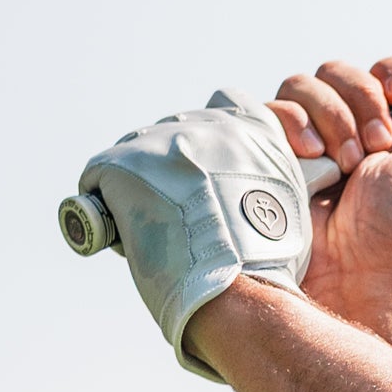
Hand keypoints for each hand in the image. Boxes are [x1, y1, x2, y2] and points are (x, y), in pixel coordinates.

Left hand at [78, 89, 311, 379]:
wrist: (237, 287)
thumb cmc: (269, 266)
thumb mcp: (292, 205)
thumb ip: (268, 178)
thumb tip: (246, 188)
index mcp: (253, 127)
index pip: (225, 103)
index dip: (211, 140)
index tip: (210, 174)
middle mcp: (205, 122)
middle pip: (173, 134)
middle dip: (172, 171)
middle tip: (184, 218)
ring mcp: (159, 139)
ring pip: (135, 157)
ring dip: (141, 188)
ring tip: (160, 234)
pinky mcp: (120, 162)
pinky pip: (98, 181)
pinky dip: (109, 209)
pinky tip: (131, 237)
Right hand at [269, 58, 391, 336]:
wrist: (347, 279)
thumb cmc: (391, 236)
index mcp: (385, 137)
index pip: (379, 76)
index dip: (389, 74)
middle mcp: (343, 134)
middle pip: (339, 72)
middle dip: (362, 101)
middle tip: (376, 148)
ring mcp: (304, 144)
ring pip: (303, 85)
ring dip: (332, 117)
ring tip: (345, 165)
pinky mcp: (270, 153)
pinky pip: (271, 109)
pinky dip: (294, 123)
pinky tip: (312, 156)